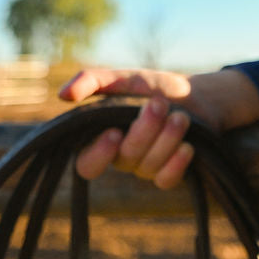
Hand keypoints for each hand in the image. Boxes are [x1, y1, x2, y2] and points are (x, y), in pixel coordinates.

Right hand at [59, 67, 258, 188]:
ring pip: (149, 166)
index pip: (86, 164)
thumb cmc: (153, 87)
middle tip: (160, 103)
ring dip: (167, 138)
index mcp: (102, 138)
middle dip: (145, 130)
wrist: (196, 95)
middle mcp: (121, 157)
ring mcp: (145, 168)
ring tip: (181, 116)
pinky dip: (177, 163)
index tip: (115, 133)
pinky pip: (166, 180)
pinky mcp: (168, 173)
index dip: (98, 154)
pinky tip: (187, 147)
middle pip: (126, 158)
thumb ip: (93, 81)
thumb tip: (63, 94)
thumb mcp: (124, 78)